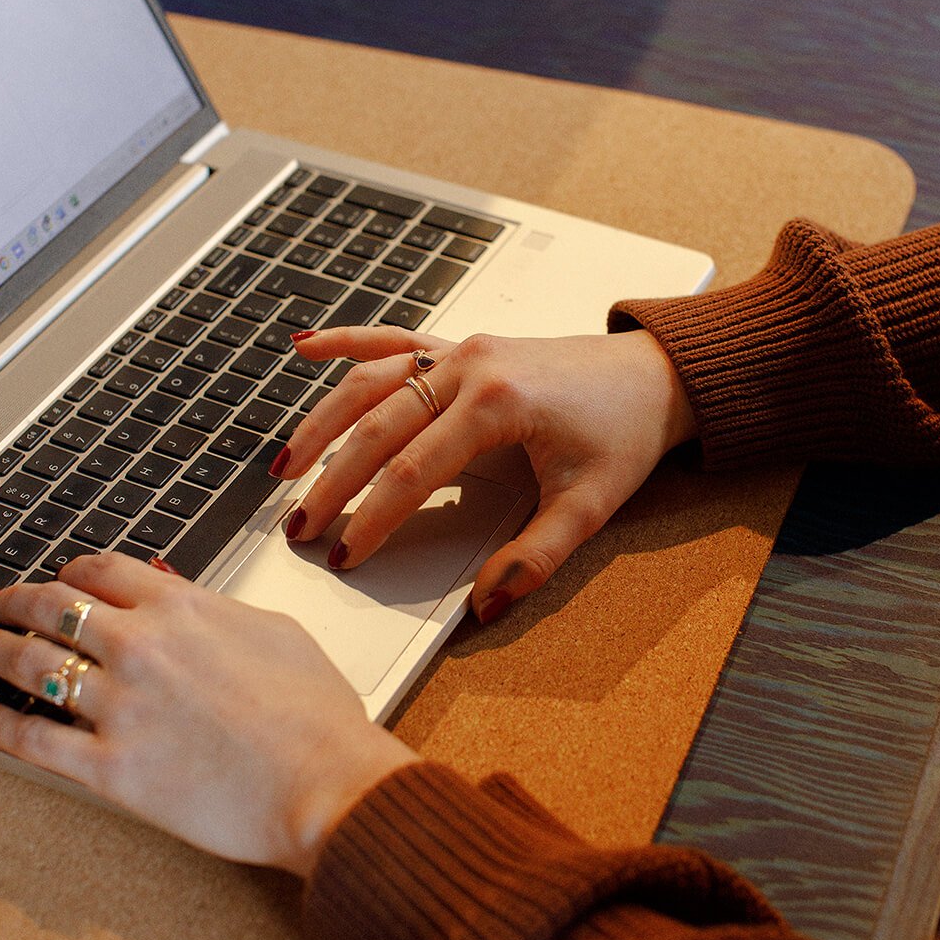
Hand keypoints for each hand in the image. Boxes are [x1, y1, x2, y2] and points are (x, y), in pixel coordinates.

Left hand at [0, 554, 414, 874]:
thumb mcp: (276, 634)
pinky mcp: (111, 767)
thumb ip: (219, 609)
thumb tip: (184, 595)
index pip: (101, 571)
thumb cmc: (318, 717)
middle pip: (52, 608)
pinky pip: (33, 738)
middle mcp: (142, 646)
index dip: (70, 572)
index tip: (60, 580)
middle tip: (1, 606)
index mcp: (184, 608)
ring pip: (30, 664)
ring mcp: (121, 706)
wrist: (328, 781)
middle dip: (17, 603)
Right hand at [276, 325, 696, 620]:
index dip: (373, 518)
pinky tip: (303, 345)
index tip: (346, 555)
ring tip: (283, 465)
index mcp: (497, 404)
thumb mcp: (590, 506)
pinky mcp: (461, 346)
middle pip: (378, 427)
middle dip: (332, 480)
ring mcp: (462, 350)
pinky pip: (392, 338)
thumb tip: (487, 601)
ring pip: (371, 381)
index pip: (412, 470)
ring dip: (322, 421)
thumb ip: (536, 556)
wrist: (655, 376)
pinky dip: (346, 340)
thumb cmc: (625, 432)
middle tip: (300, 527)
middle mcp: (470, 367)